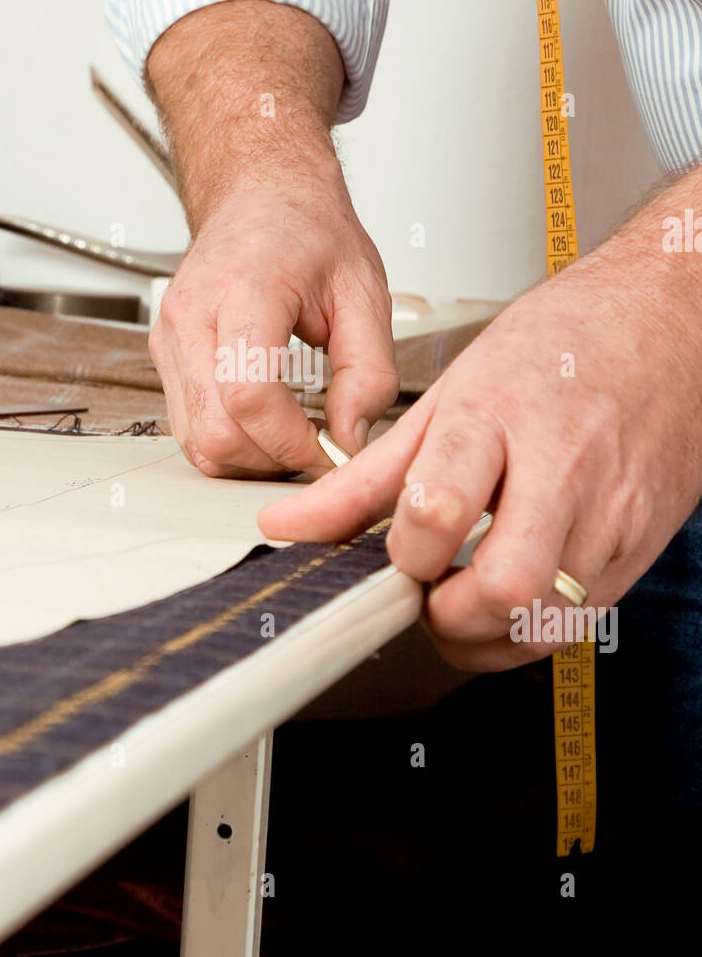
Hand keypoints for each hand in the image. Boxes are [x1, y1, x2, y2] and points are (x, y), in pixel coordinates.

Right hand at [150, 175, 397, 476]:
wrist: (261, 195)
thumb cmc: (308, 231)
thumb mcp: (364, 291)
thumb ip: (368, 370)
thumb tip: (350, 437)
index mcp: (243, 289)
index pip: (248, 394)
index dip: (292, 440)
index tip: (331, 448)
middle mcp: (191, 316)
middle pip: (214, 431)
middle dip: (273, 458)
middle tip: (318, 447)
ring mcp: (168, 338)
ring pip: (196, 440)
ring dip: (250, 457)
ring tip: (295, 433)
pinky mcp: (163, 356)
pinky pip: (189, 426)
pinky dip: (231, 441)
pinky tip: (268, 422)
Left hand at [259, 248, 701, 669]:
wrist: (667, 322)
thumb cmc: (560, 346)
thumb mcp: (449, 392)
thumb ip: (367, 474)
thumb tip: (291, 524)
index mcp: (496, 418)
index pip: (439, 508)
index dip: (405, 553)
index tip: (398, 552)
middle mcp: (561, 469)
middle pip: (503, 588)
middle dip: (452, 617)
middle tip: (433, 593)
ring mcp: (610, 513)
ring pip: (544, 622)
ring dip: (490, 633)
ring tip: (469, 594)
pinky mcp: (640, 546)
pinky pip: (580, 619)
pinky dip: (533, 625)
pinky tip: (514, 588)